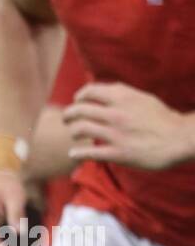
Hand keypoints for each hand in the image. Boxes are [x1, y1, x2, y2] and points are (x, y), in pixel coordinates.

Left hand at [63, 82, 194, 170]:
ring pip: (80, 129)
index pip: (89, 92)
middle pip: (80, 110)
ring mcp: (116, 134)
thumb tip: (101, 92)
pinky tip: (73, 153)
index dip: (79, 96)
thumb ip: (122, 95)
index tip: (77, 101)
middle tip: (66, 119)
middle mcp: (116, 114)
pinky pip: (89, 152)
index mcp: (123, 98)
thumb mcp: (143, 98)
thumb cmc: (161, 119)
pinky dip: (77, 153)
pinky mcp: (118, 153)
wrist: (179, 139)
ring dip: (72, 132)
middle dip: (68, 115)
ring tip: (73, 134)